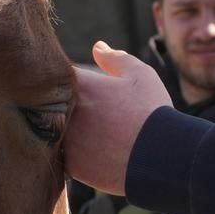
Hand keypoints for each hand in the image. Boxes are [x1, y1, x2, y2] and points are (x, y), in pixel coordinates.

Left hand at [63, 41, 171, 194]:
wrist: (160, 156)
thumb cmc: (151, 111)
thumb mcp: (140, 75)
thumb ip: (115, 59)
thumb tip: (97, 47)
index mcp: (79, 85)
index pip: (59, 76)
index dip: (73, 82)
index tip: (90, 90)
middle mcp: (65, 112)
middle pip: (54, 106)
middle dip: (69, 108)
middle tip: (96, 114)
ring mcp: (66, 140)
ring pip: (59, 134)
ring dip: (72, 133)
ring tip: (100, 136)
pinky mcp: (72, 166)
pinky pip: (68, 158)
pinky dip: (81, 156)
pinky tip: (101, 155)